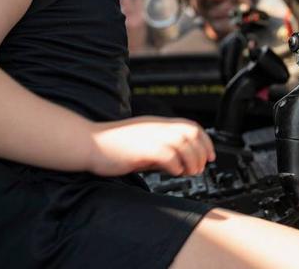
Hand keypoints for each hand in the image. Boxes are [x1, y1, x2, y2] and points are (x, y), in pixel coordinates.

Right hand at [85, 116, 215, 176]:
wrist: (88, 143)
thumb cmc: (111, 147)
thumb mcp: (142, 146)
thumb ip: (160, 151)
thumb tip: (179, 164)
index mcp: (156, 125)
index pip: (190, 126)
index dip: (205, 141)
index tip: (210, 156)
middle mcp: (155, 127)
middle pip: (191, 132)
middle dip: (202, 151)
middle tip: (199, 168)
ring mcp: (148, 136)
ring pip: (182, 142)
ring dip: (191, 159)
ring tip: (189, 172)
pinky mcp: (140, 148)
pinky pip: (166, 153)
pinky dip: (175, 164)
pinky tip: (174, 172)